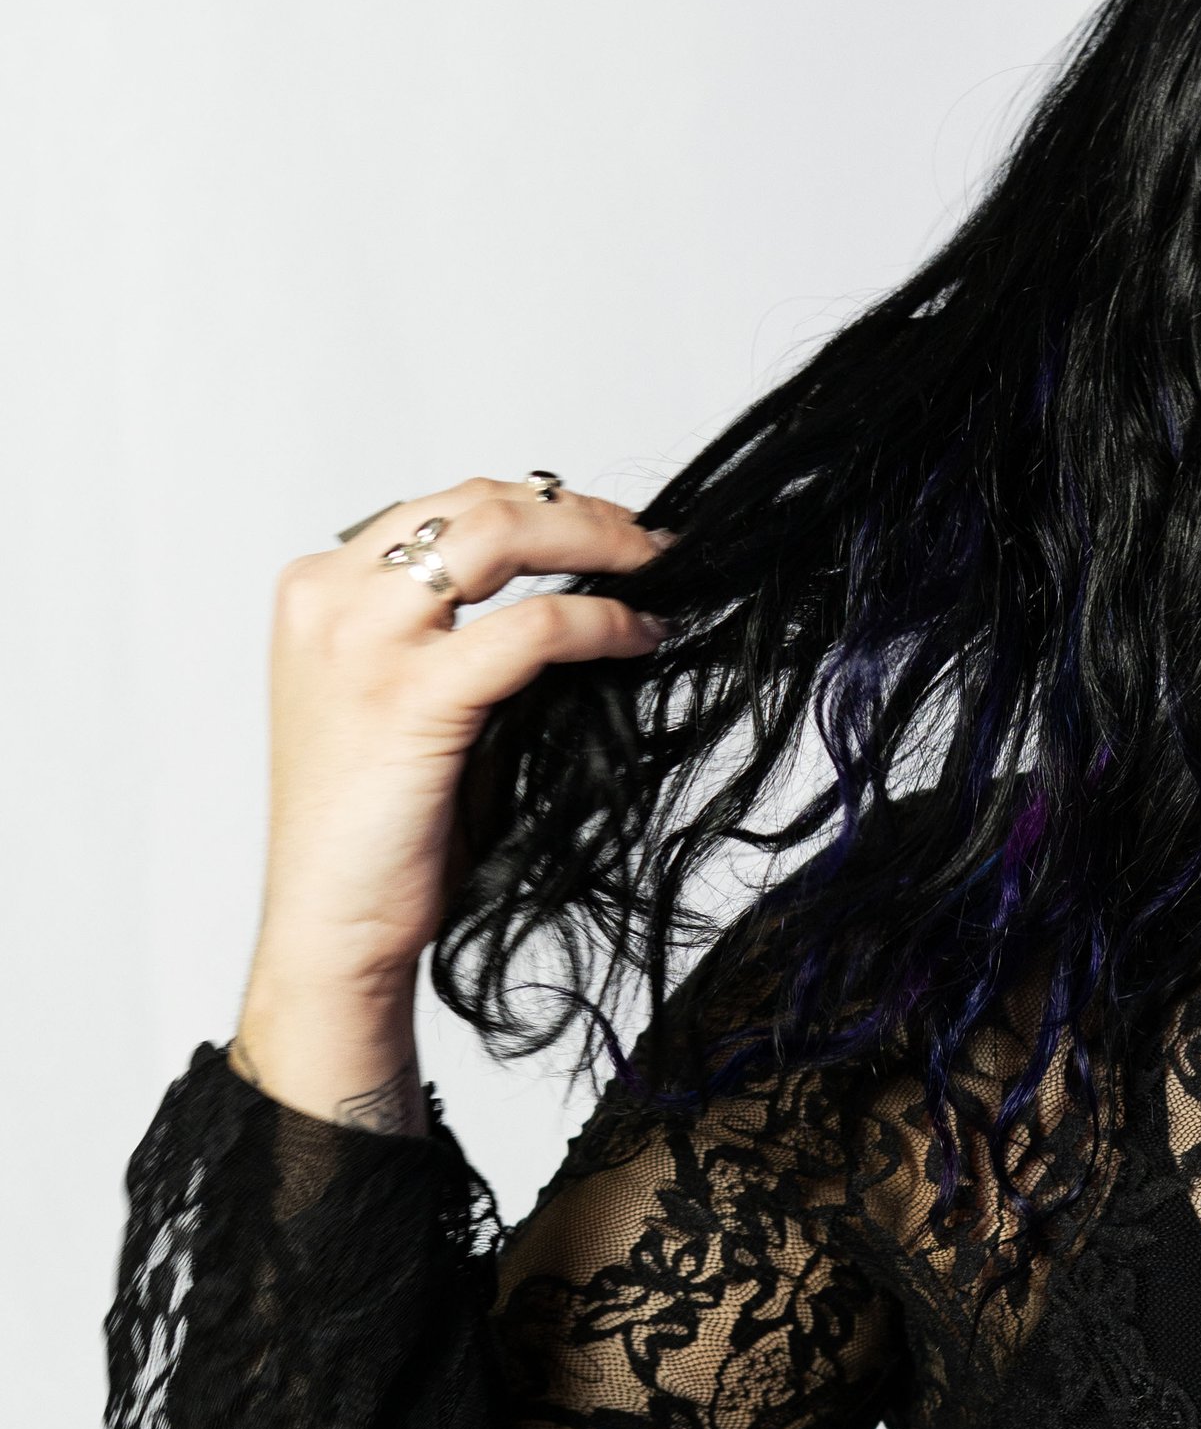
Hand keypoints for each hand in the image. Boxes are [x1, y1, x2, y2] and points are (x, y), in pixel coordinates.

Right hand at [235, 476, 666, 1125]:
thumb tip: (572, 598)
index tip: (605, 532)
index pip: (443, 508)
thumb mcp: (412, 703)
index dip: (537, 508)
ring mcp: (362, 642)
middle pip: (473, 504)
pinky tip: (638, 638)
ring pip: (499, 536)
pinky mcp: (411, 697)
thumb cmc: (380, 830)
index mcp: (318, 590)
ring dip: (594, 543)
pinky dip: (598, 621)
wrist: (333, 925)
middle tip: (649, 543)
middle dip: (575, 512)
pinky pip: (532, 627)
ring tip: (653, 569)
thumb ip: (463, 640)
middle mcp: (329, 599)